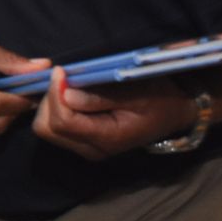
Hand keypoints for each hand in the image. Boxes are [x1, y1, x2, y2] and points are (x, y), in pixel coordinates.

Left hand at [32, 71, 196, 160]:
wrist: (175, 114)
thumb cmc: (159, 99)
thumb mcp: (137, 93)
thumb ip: (101, 96)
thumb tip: (66, 94)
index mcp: (107, 139)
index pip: (62, 122)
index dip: (55, 94)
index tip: (62, 71)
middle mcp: (92, 149)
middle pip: (47, 129)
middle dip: (49, 100)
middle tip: (64, 77)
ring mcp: (86, 148)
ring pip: (47, 129)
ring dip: (51, 104)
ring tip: (68, 83)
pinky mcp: (83, 142)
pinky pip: (56, 127)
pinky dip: (55, 108)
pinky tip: (69, 93)